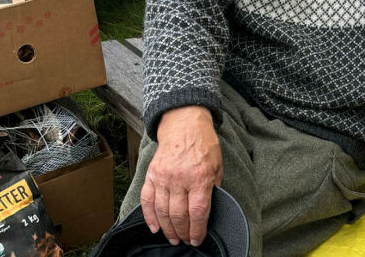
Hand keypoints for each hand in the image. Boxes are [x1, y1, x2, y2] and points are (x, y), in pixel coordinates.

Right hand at [140, 106, 221, 245]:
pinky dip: (149, 216)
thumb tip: (208, 209)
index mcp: (199, 177)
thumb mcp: (217, 165)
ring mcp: (163, 177)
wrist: (184, 124)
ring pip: (162, 211)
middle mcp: (179, 178)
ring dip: (167, 229)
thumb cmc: (203, 144)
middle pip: (178, 215)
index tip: (197, 239)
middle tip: (185, 241)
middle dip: (183, 233)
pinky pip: (147, 200)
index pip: (197, 212)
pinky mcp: (151, 174)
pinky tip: (154, 227)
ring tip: (173, 238)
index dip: (197, 230)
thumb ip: (212, 188)